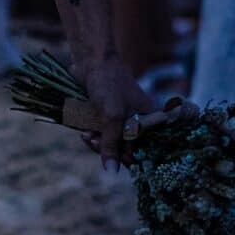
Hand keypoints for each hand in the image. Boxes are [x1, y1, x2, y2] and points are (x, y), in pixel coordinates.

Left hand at [76, 54, 159, 168]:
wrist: (91, 61)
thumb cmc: (109, 85)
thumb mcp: (113, 116)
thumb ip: (113, 144)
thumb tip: (112, 172)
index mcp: (150, 121)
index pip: (145, 150)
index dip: (129, 158)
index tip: (116, 158)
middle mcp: (137, 123)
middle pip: (125, 151)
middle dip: (108, 150)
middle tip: (95, 140)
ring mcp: (120, 121)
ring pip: (109, 145)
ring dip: (97, 143)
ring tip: (88, 135)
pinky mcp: (104, 119)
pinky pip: (100, 136)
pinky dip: (91, 136)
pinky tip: (84, 132)